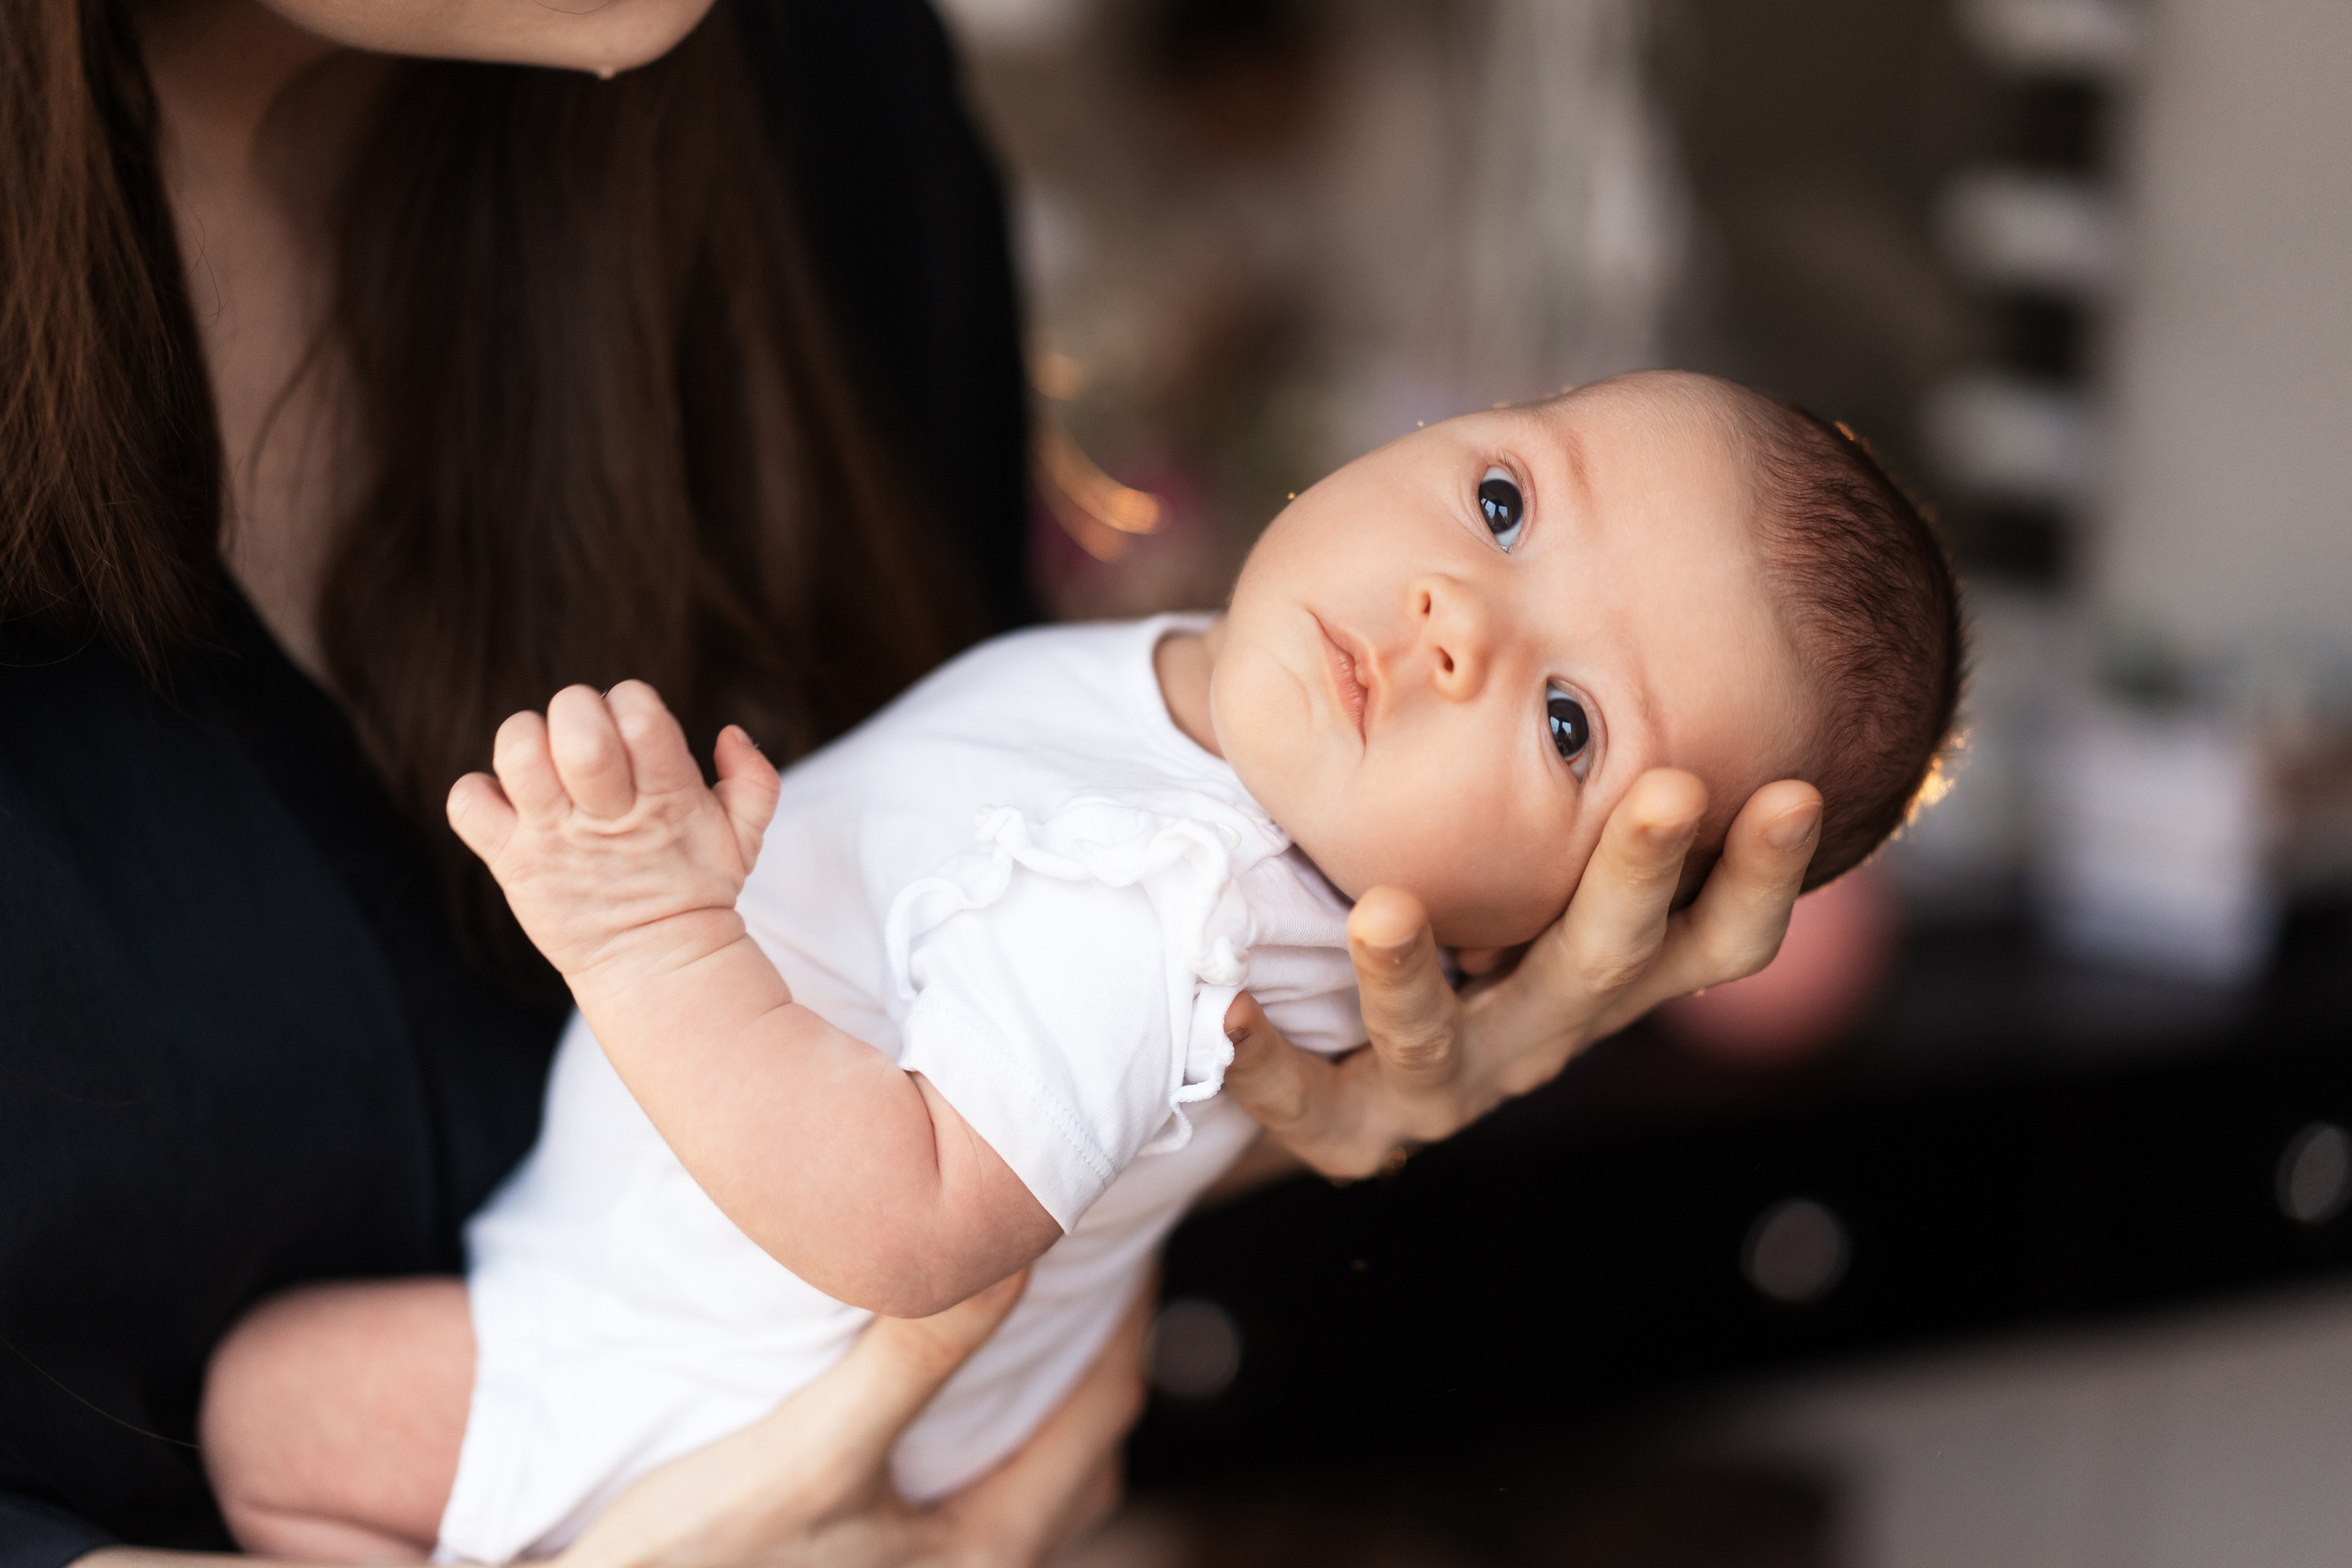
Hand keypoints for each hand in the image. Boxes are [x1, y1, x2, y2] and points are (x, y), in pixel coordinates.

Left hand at [446, 682, 781, 980]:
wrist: (657, 966)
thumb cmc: (697, 889)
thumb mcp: (745, 836)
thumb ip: (752, 777)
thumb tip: (729, 733)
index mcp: (666, 797)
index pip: (639, 711)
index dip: (632, 703)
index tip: (634, 730)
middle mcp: (604, 815)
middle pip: (575, 727)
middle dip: (577, 712)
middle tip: (586, 739)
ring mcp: (552, 839)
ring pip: (515, 754)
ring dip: (524, 740)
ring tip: (543, 762)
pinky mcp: (512, 863)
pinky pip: (468, 805)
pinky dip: (476, 794)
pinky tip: (507, 804)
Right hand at [555, 1271, 1147, 1567]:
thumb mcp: (803, 1457)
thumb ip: (911, 1359)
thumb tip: (1008, 1246)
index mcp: (987, 1550)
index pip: (1104, 1406)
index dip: (1129, 1311)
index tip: (1128, 1226)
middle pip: (1086, 1456)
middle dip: (1099, 1358)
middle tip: (1090, 1262)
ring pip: (1032, 1485)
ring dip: (1043, 1403)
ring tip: (1026, 1315)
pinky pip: (973, 1498)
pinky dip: (987, 1436)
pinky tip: (939, 1394)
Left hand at [1220, 769, 1822, 1177]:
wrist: (1338, 1048)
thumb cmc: (1438, 891)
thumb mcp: (1498, 830)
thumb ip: (1518, 729)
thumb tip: (1534, 535)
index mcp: (1601, 959)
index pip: (1715, 931)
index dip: (1763, 872)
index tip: (1796, 786)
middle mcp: (1546, 1025)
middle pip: (1606, 966)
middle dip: (1637, 876)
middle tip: (1665, 787)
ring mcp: (1452, 1083)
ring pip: (1441, 1041)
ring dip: (1409, 979)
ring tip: (1376, 910)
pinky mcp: (1355, 1128)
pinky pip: (1309, 1103)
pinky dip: (1269, 1058)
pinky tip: (1230, 1003)